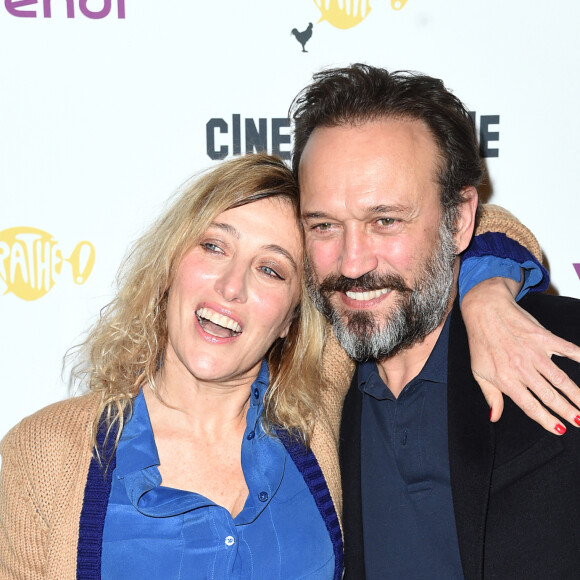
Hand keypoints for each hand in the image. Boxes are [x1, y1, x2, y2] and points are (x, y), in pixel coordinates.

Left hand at [461, 277, 579, 433]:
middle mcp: (522, 368)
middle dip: (568, 411)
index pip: (530, 406)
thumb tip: (495, 417)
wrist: (484, 311)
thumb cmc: (480, 342)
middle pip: (550, 396)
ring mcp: (534, 352)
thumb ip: (490, 396)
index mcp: (505, 379)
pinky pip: (568, 350)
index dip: (546, 420)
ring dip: (577, 394)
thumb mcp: (478, 372)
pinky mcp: (544, 337)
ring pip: (561, 379)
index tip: (560, 430)